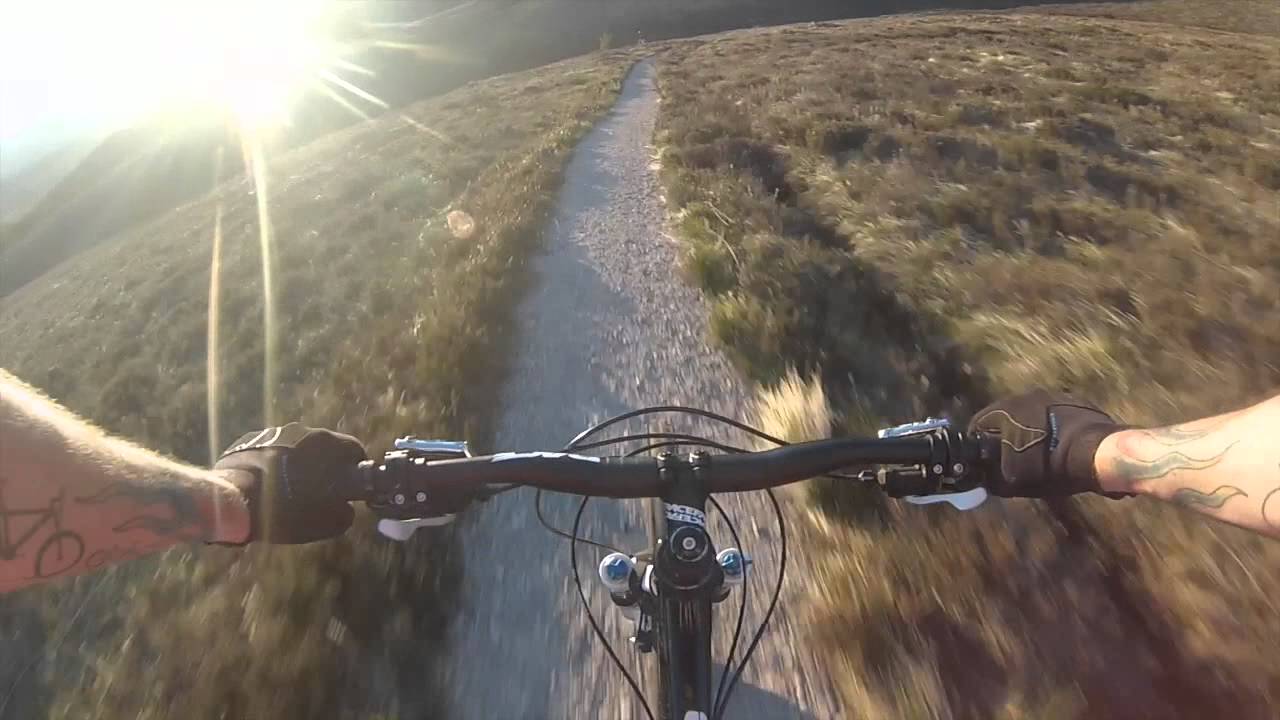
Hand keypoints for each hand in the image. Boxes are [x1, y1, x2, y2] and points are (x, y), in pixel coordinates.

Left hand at [213, 423, 365, 543]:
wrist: (233, 504)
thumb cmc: (286, 513)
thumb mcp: (328, 522)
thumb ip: (346, 510)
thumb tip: (346, 506)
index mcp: (328, 445)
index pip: (356, 450)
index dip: (355, 470)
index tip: (349, 487)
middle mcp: (304, 431)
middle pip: (326, 445)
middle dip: (327, 465)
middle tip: (319, 490)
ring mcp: (276, 432)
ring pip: (298, 447)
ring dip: (299, 463)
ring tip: (288, 488)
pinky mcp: (251, 439)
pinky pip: (272, 449)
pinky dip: (274, 463)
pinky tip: (266, 484)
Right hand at [968, 390, 1126, 497]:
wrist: (1097, 454)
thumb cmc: (1049, 466)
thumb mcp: (1013, 481)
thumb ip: (992, 477)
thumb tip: (985, 479)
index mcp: (1003, 410)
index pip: (977, 425)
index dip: (977, 445)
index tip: (983, 461)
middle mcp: (1023, 396)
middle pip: (1004, 417)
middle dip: (1004, 436)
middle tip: (1008, 458)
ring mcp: (1051, 395)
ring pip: (1029, 414)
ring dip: (1029, 429)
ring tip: (1036, 452)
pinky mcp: (1074, 400)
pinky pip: (1053, 414)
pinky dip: (1052, 427)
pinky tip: (1058, 445)